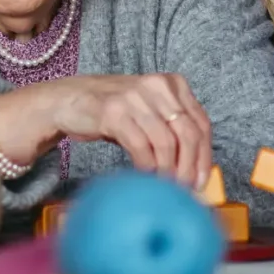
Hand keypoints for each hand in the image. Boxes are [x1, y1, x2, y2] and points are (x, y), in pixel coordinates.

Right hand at [27, 74, 211, 187]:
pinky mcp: (114, 111)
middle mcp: (157, 85)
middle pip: (188, 133)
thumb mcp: (149, 111)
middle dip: (190, 168)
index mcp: (172, 83)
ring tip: (163, 185)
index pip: (201, 123)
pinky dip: (146, 166)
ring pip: (167, 142)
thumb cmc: (113, 111)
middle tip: (184, 190)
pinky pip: (141, 146)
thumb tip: (195, 169)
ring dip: (167, 171)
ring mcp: (135, 97)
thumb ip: (171, 129)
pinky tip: (144, 175)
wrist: (68, 100)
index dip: (205, 157)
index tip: (201, 181)